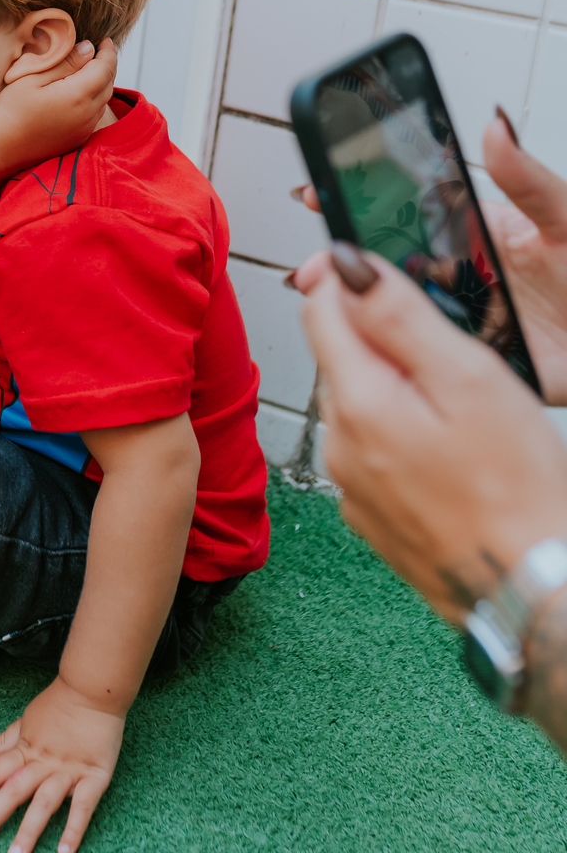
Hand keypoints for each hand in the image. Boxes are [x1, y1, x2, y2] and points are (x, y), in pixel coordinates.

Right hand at [0, 38, 116, 171]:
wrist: (1, 149)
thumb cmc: (11, 110)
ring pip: (104, 99)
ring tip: (89, 68)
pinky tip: (79, 92)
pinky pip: (95, 114)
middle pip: (109, 83)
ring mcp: (85, 129)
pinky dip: (94, 99)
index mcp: (77, 96)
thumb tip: (89, 48)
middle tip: (99, 51)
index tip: (105, 40)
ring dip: (101, 82)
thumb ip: (66, 62)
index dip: (108, 52)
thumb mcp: (34, 78)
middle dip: (107, 65)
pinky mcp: (79, 139)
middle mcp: (87, 114)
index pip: (105, 68)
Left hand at [0, 675, 123, 852]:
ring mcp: (69, 770)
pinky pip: (83, 806)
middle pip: (14, 791)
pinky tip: (65, 852)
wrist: (94, 689)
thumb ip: (6, 739)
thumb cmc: (60, 704)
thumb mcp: (28, 718)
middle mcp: (44, 761)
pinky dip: (74, 829)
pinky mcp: (95, 776)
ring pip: (44, 803)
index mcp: (26, 748)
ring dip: (29, 830)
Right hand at [290, 115, 566, 401]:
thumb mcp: (565, 222)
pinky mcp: (470, 364)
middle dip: (341, 266)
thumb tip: (495, 127)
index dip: (355, 204)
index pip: (401, 212)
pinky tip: (370, 356)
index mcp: (472, 233)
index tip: (315, 195)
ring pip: (395, 316)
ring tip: (329, 307)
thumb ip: (528, 181)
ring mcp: (459, 322)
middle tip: (314, 267)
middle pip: (385, 269)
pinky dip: (392, 362)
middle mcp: (458, 276)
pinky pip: (424, 363)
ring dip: (358, 315)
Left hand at [294, 246, 566, 623]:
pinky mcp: (373, 519)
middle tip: (446, 352)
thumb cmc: (518, 490)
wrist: (534, 590)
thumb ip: (400, 317)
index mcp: (357, 404)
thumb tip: (346, 266)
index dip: (343, 278)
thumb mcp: (468, 378)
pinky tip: (449, 455)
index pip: (319, 311)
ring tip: (458, 412)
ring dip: (393, 392)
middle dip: (380, 340)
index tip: (371, 262)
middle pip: (340, 358)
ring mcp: (353, 488)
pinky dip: (401, 440)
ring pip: (359, 406)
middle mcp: (339, 448)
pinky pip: (373, 454)